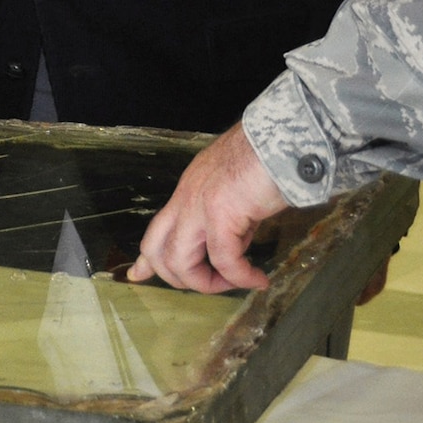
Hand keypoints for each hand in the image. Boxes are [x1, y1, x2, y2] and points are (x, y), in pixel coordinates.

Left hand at [128, 125, 290, 293]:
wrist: (284, 137)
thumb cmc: (270, 159)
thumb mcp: (238, 191)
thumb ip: (229, 217)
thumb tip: (235, 244)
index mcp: (189, 190)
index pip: (157, 228)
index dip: (147, 259)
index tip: (137, 275)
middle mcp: (186, 197)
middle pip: (156, 249)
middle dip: (179, 278)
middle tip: (214, 284)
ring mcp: (199, 205)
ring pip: (179, 261)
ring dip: (209, 283)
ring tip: (240, 281)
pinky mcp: (220, 213)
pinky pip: (224, 260)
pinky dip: (241, 276)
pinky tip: (259, 278)